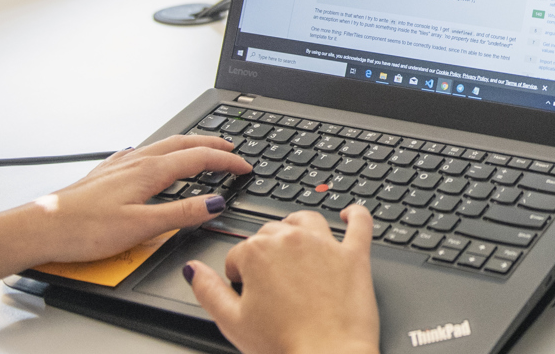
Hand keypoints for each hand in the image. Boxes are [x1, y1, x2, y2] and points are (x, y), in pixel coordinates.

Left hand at [19, 135, 251, 264]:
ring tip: (202, 150)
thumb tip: (213, 203)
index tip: (245, 166)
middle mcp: (135, 162)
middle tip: (232, 149)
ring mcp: (119, 166)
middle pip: (182, 144)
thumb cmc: (82, 230)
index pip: (198, 158)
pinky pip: (141, 155)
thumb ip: (180, 215)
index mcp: (148, 172)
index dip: (226, 161)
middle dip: (211, 144)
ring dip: (188, 145)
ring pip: (162, 146)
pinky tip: (150, 159)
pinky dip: (159, 153)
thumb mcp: (140, 227)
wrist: (40, 228)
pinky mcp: (105, 175)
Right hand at [186, 207, 379, 353]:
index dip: (239, 274)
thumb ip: (208, 291)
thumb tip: (193, 270)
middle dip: (266, 252)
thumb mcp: (232, 322)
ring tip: (295, 242)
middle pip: (271, 233)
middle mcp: (292, 239)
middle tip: (269, 283)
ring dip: (297, 226)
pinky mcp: (355, 255)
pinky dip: (357, 215)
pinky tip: (351, 213)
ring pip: (307, 220)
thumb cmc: (284, 344)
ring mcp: (326, 245)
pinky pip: (360, 223)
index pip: (239, 253)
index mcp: (258, 253)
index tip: (246, 292)